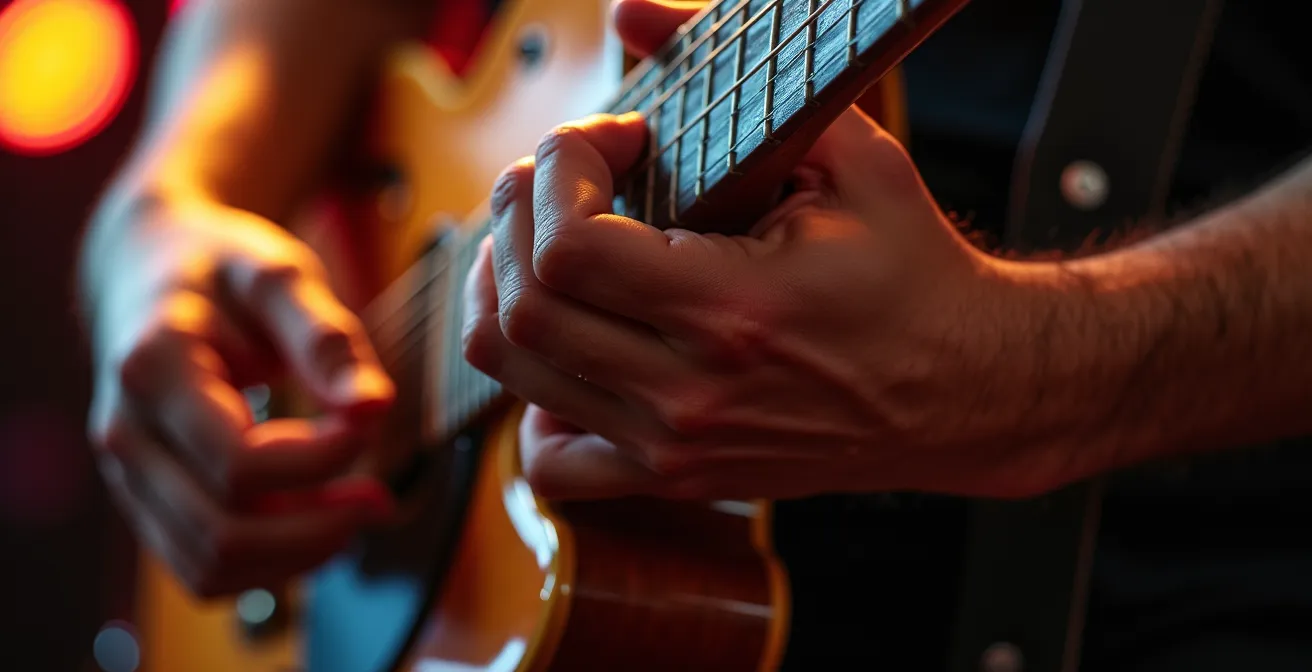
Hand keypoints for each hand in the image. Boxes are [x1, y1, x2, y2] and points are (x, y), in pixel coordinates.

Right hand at [84, 198, 395, 596]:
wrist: (147, 272)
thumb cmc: (221, 269)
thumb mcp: (278, 274)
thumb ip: (326, 338)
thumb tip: (376, 407)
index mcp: (154, 369)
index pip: (240, 461)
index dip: (321, 459)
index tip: (370, 424)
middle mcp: (125, 434)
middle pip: (221, 532)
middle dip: (317, 528)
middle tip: (379, 496)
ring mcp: (127, 476)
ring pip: (208, 566)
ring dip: (296, 556)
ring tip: (354, 511)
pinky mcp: (145, 501)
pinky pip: (200, 569)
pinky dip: (267, 566)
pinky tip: (316, 525)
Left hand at [462, 0, 1083, 500]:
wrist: (962, 391)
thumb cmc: (911, 273)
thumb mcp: (851, 158)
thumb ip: (739, 79)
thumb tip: (632, 10)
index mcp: (735, 311)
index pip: (570, 247)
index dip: (562, 170)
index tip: (613, 140)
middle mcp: (691, 392)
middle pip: (524, 306)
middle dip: (518, 212)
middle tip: (563, 177)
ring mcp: (675, 446)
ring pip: (515, 371)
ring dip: (508, 285)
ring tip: (551, 241)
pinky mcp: (675, 477)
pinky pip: (552, 462)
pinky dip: (533, 399)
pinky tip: (571, 346)